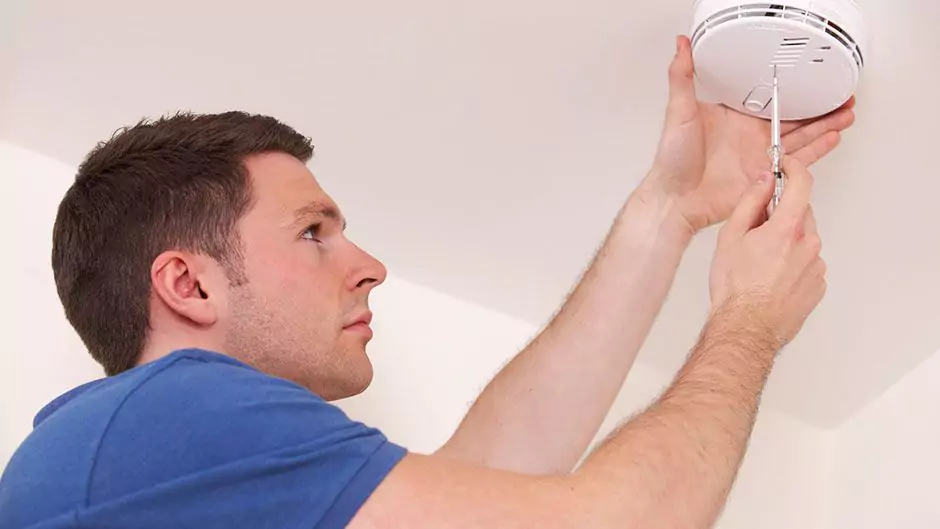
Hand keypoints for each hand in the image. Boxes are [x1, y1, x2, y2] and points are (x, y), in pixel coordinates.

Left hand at [647, 35, 855, 232]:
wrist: (675, 199)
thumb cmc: (672, 162)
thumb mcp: (678, 112)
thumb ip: (682, 78)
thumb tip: (680, 47)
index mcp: (735, 118)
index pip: (772, 100)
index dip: (793, 91)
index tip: (813, 80)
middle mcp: (751, 137)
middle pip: (794, 119)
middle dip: (819, 108)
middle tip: (841, 96)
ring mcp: (760, 158)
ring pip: (802, 138)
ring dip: (825, 126)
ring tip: (845, 114)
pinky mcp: (765, 178)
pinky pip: (797, 163)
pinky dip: (816, 151)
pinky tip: (832, 138)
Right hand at [708, 156, 826, 348]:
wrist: (746, 329)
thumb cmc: (735, 288)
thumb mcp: (730, 237)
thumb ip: (750, 203)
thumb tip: (763, 182)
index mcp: (787, 229)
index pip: (802, 184)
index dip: (793, 169)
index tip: (784, 167)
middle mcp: (809, 245)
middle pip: (801, 213)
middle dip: (782, 214)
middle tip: (756, 230)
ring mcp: (816, 267)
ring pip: (804, 240)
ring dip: (787, 241)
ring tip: (760, 263)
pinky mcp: (818, 286)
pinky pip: (808, 263)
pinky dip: (793, 263)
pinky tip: (771, 277)